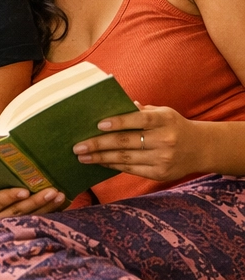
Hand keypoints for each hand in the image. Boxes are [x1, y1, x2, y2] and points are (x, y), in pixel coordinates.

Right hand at [0, 187, 64, 230]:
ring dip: (46, 207)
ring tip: (58, 195)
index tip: (24, 191)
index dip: (9, 196)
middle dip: (35, 202)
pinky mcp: (18, 231)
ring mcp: (6, 229)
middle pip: (17, 212)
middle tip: (50, 191)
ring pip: (29, 219)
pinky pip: (35, 223)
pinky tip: (60, 205)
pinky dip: (49, 214)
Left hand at [73, 103, 203, 181]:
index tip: (98, 124)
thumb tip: (112, 106)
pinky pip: (131, 169)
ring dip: (100, 157)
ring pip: (125, 158)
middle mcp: (165, 140)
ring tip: (82, 156)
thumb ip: (139, 111)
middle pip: (126, 142)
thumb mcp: (162, 112)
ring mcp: (163, 158)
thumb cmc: (173, 125)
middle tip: (78, 146)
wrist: (201, 148)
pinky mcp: (160, 173)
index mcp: (164, 120)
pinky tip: (99, 162)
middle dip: (99, 144)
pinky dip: (112, 165)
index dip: (119, 122)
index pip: (139, 119)